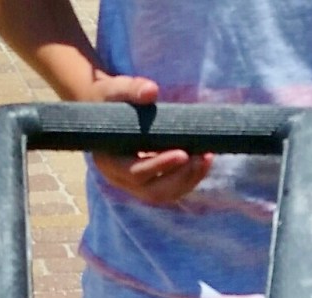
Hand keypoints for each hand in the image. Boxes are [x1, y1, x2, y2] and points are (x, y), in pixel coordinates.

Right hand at [78, 71, 213, 203]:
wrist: (104, 110)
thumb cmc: (108, 99)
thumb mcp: (114, 90)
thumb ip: (130, 89)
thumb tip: (151, 90)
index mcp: (108, 161)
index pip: (135, 172)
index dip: (159, 166)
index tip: (183, 153)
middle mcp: (120, 179)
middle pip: (153, 191)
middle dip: (180, 177)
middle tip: (202, 157)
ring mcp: (135, 185)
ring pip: (165, 194)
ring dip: (189, 180)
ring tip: (207, 157)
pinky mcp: (149, 183)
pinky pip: (171, 189)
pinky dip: (190, 178)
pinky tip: (205, 160)